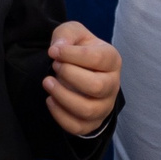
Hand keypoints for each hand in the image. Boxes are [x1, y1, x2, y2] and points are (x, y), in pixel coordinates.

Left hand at [45, 20, 120, 135]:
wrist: (76, 69)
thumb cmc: (77, 49)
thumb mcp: (72, 33)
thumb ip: (65, 35)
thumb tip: (57, 49)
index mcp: (112, 59)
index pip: (97, 59)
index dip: (71, 55)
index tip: (53, 52)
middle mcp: (113, 84)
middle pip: (96, 86)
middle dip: (69, 75)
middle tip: (55, 66)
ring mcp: (104, 106)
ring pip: (87, 109)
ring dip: (62, 95)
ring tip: (47, 82)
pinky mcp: (92, 122)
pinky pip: (78, 127)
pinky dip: (59, 115)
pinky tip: (50, 100)